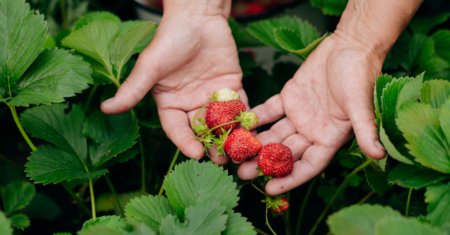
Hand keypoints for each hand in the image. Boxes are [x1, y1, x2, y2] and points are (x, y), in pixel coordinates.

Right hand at [101, 5, 247, 164]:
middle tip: (221, 159)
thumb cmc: (169, 39)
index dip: (185, 142)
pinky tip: (251, 128)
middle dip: (210, 145)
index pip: (176, 128)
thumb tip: (105, 109)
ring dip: (229, 136)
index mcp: (170, 103)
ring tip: (238, 150)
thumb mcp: (150, 66)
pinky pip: (239, 105)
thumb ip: (133, 89)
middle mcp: (190, 104)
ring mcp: (211, 97)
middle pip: (201, 130)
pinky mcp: (231, 87)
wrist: (198, 17)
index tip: (195, 153)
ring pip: (221, 122)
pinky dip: (245, 117)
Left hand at [238, 33, 386, 194]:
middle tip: (242, 173)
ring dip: (255, 143)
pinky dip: (256, 117)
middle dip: (264, 163)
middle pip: (285, 152)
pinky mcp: (289, 98)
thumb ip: (365, 129)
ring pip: (274, 134)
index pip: (308, 165)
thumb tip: (379, 155)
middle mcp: (312, 131)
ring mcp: (299, 115)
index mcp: (329, 138)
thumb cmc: (359, 75)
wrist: (350, 45)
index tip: (270, 190)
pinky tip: (240, 124)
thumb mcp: (360, 104)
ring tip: (234, 153)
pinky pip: (270, 111)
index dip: (290, 178)